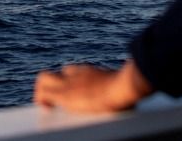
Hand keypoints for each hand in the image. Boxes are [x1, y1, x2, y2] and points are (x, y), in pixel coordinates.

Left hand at [33, 60, 151, 113]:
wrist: (124, 85)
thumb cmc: (131, 87)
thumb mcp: (127, 84)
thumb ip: (127, 83)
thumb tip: (141, 87)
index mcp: (93, 72)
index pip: (74, 71)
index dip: (69, 80)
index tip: (72, 92)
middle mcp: (78, 73)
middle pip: (58, 72)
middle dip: (53, 84)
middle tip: (55, 100)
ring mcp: (70, 82)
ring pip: (44, 77)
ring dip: (42, 90)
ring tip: (46, 106)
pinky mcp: (64, 95)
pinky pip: (43, 94)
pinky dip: (40, 100)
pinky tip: (45, 110)